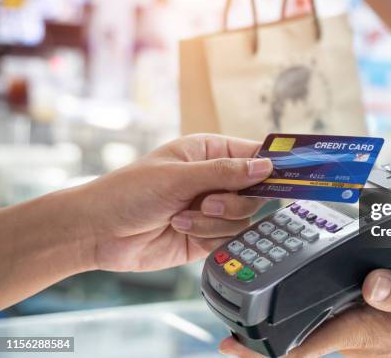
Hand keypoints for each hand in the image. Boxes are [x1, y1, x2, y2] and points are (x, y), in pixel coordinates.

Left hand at [75, 134, 272, 271]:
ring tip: (180, 217)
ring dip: (213, 220)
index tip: (291, 174)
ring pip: (243, 217)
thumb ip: (225, 172)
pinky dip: (207, 236)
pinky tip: (180, 229)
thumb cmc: (129, 191)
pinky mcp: (206, 235)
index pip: (253, 154)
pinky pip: (228, 237)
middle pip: (255, 190)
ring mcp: (211, 208)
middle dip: (231, 200)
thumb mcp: (178, 176)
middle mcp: (214, 179)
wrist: (99, 232)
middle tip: (205, 201)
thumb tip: (266, 165)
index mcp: (208, 153)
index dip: (272, 164)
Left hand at [220, 270, 390, 356]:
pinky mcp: (367, 330)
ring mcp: (360, 336)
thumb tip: (371, 284)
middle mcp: (355, 336)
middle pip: (302, 341)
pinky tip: (295, 306)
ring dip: (283, 330)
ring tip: (248, 320)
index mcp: (367, 329)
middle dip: (266, 342)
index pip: (311, 342)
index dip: (274, 346)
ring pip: (313, 334)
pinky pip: (330, 327)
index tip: (239, 344)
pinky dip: (307, 321)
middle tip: (229, 339)